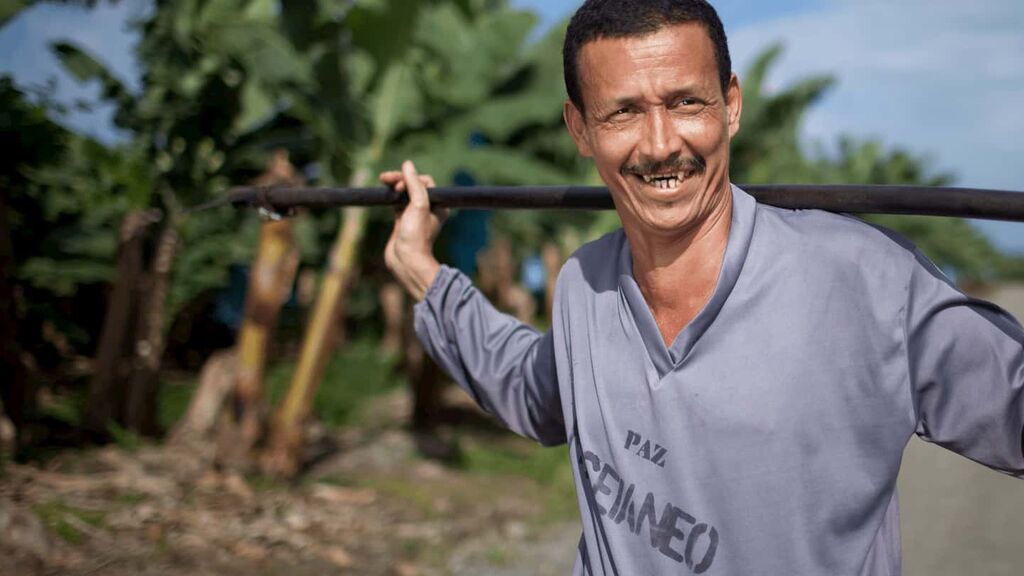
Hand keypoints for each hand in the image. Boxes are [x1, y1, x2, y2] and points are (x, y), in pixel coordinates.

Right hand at [381, 160, 447, 300]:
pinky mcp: (401, 221)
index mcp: (438, 206)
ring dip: (394, 186)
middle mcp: (427, 209)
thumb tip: (407, 164)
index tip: (399, 184)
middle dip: (400, 179)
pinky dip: (390, 196)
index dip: (412, 178)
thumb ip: (414, 184)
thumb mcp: (418, 205)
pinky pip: (396, 203)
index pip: (425, 182)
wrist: (406, 261)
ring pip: (404, 193)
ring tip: (383, 180)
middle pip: (414, 186)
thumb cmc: (416, 235)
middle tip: (386, 178)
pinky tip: (384, 193)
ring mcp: (414, 215)